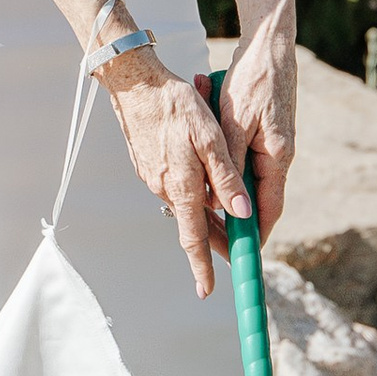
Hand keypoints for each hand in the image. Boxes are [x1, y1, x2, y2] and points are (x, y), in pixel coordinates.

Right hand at [105, 51, 252, 293]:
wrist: (135, 84)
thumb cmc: (176, 106)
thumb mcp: (211, 138)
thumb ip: (226, 177)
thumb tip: (241, 211)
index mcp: (182, 186)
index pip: (194, 238)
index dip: (202, 266)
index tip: (207, 291)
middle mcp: (164, 188)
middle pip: (193, 225)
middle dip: (213, 242)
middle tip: (235, 251)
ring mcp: (153, 178)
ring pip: (185, 205)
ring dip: (205, 215)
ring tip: (228, 217)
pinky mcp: (148, 166)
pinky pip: (174, 188)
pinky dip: (192, 193)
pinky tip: (203, 182)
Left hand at [215, 18, 297, 244]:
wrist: (270, 46)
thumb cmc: (253, 80)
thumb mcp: (234, 123)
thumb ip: (229, 164)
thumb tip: (224, 201)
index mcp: (278, 158)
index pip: (268, 211)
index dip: (253, 236)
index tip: (238, 256)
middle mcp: (279, 156)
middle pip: (256, 200)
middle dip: (231, 216)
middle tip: (208, 236)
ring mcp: (273, 146)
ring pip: (246, 178)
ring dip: (223, 183)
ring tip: (201, 199)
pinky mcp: (264, 134)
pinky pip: (243, 158)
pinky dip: (225, 162)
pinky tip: (208, 155)